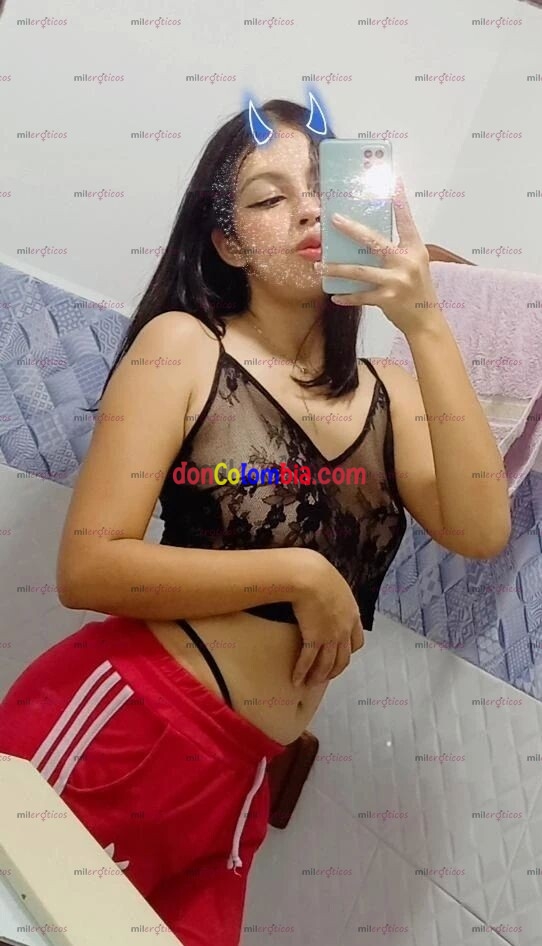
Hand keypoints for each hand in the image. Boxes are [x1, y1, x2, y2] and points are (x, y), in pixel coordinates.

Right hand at [290, 553, 363, 686]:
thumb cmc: (318, 573)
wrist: (310, 576)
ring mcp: (330, 636)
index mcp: (352, 615)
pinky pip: (309, 661)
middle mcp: (344, 629)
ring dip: (318, 676)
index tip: (341, 657)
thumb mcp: (334, 583)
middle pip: (343, 658)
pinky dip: (302, 672)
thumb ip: (334, 593)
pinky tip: (296, 679)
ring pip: (327, 664)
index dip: (349, 652)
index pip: (357, 641)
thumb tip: (325, 591)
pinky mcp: (314, 638)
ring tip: (310, 683)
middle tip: (324, 677)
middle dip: (334, 671)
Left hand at [316, 175, 440, 336]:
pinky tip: (334, 296)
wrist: (426, 321)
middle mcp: (407, 262)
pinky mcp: (387, 299)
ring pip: (359, 270)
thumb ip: (396, 251)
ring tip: (319, 266)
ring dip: (336, 269)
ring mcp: (397, 281)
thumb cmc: (417, 290)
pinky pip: (361, 296)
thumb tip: (366, 240)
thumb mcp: (414, 265)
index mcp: (415, 250)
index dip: (400, 201)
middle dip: (351, 229)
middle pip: (374, 241)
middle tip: (333, 220)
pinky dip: (346, 296)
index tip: (393, 181)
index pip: (406, 221)